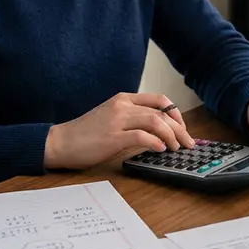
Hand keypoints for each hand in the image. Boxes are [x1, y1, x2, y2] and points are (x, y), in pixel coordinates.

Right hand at [44, 93, 195, 169]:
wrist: (61, 142)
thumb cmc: (85, 134)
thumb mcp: (110, 117)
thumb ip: (131, 118)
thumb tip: (157, 131)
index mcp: (123, 99)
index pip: (159, 99)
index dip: (176, 113)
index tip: (182, 128)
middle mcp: (122, 106)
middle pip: (162, 112)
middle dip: (180, 128)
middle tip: (188, 142)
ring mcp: (117, 120)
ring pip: (156, 121)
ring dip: (172, 136)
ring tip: (177, 147)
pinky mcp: (113, 137)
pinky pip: (142, 136)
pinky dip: (156, 143)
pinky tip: (161, 150)